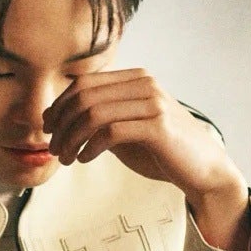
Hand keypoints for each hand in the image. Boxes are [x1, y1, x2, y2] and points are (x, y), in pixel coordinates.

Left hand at [42, 68, 250, 250]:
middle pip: (84, 96)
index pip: (84, 83)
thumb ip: (101, 120)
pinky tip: (84, 159)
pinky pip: (111, 131)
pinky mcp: (158, 126)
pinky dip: (90, 147)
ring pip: (93, 113)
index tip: (47, 128)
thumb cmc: (162, 152)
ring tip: (65, 158)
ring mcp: (153, 103)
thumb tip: (60, 120)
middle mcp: (144, 84)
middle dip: (61, 123)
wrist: (202, 170)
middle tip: (53, 148)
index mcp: (135, 79)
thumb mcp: (127, 130)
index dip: (59, 105)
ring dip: (72, 138)